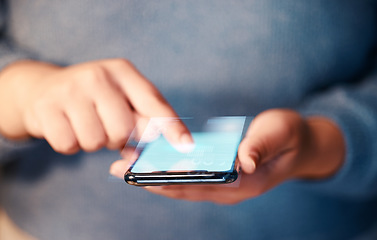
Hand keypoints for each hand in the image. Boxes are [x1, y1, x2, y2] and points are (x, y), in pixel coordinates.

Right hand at [0, 59, 190, 153]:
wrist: (44, 88)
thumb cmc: (94, 98)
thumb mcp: (121, 98)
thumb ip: (142, 120)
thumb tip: (161, 149)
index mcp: (123, 71)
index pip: (154, 103)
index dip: (172, 127)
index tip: (186, 147)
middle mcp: (98, 75)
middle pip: (124, 130)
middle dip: (117, 139)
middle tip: (106, 126)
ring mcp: (70, 89)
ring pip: (96, 142)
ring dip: (93, 142)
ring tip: (85, 124)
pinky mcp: (46, 107)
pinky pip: (69, 145)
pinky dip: (70, 144)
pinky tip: (67, 126)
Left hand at [141, 109, 344, 203]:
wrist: (300, 146)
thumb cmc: (289, 136)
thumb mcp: (279, 133)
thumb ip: (261, 146)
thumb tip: (244, 162)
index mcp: (243, 182)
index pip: (201, 185)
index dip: (172, 180)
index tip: (143, 174)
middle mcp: (229, 191)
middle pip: (185, 189)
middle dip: (151, 181)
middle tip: (120, 170)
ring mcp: (223, 187)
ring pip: (183, 186)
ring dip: (154, 178)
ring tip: (126, 166)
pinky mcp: (219, 179)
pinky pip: (189, 179)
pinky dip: (167, 172)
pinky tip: (150, 163)